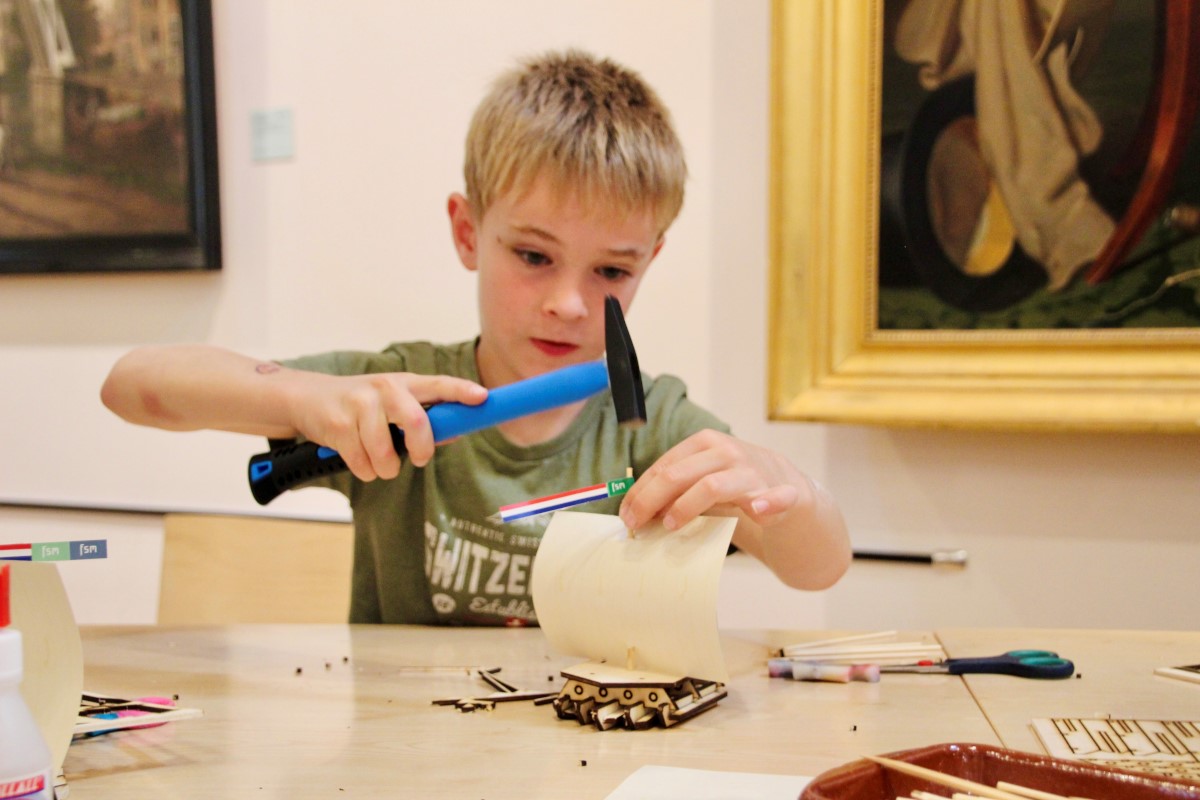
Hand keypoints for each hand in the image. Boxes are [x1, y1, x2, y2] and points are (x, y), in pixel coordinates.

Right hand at [290, 372, 486, 479]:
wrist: (307, 398)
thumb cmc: (360, 404)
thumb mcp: (392, 402)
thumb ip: (423, 417)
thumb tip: (455, 433)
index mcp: (403, 383)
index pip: (438, 385)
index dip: (461, 391)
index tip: (481, 398)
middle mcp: (384, 389)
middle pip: (416, 422)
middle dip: (421, 448)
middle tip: (419, 459)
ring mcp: (359, 405)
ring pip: (386, 453)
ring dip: (386, 468)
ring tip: (380, 461)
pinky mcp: (338, 425)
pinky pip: (363, 464)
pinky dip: (365, 470)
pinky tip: (358, 457)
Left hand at [618, 429, 802, 532]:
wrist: (787, 486)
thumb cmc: (734, 485)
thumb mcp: (701, 479)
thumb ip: (674, 490)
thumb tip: (635, 511)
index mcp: (704, 444)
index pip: (663, 467)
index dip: (640, 492)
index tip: (625, 515)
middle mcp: (726, 452)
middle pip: (678, 475)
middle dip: (650, 501)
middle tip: (636, 526)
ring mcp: (752, 471)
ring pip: (712, 486)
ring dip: (686, 507)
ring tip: (670, 525)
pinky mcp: (782, 492)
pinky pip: (776, 497)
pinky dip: (767, 502)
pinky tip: (757, 510)